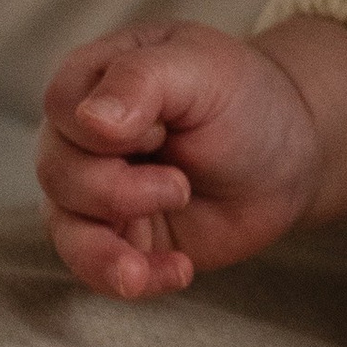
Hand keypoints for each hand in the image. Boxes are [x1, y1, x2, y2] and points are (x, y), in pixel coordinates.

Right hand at [38, 17, 335, 297]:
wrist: (288, 159)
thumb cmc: (242, 99)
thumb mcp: (203, 69)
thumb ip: (141, 79)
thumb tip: (89, 120)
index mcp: (94, 77)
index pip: (63, 105)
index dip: (110, 127)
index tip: (167, 127)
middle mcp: (81, 137)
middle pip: (57, 172)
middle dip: (117, 189)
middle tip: (181, 183)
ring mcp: (93, 191)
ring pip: (64, 228)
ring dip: (106, 251)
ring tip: (164, 261)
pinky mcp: (116, 238)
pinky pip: (95, 268)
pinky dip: (129, 277)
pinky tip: (179, 271)